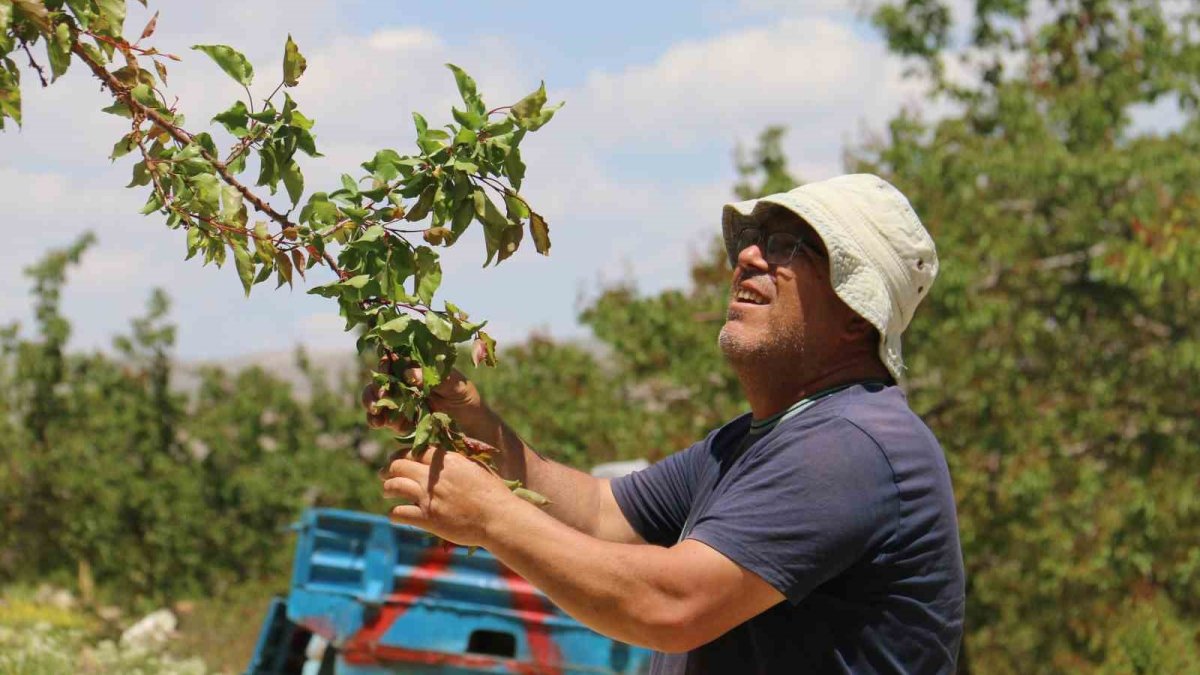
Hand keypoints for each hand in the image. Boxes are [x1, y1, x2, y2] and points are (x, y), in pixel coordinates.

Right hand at [362, 354, 480, 434]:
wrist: (471, 425)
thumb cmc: (465, 396)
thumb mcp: (455, 384)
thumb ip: (434, 378)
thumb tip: (408, 373)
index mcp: (418, 367)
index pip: (395, 359)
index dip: (386, 362)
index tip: (385, 369)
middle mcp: (405, 382)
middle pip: (381, 379)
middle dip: (376, 386)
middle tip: (380, 397)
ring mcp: (400, 401)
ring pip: (376, 398)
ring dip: (371, 403)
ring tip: (376, 411)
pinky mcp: (400, 420)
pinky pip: (382, 418)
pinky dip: (377, 420)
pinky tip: (379, 423)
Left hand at [381, 443, 514, 547]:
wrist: (498, 518)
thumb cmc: (493, 493)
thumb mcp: (476, 468)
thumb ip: (456, 463)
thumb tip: (443, 459)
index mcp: (447, 460)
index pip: (415, 450)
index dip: (403, 454)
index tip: (400, 459)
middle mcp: (434, 476)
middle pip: (398, 465)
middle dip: (389, 469)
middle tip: (386, 475)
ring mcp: (428, 497)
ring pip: (393, 486)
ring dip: (387, 488)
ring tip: (387, 492)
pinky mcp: (427, 518)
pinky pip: (398, 513)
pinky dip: (394, 514)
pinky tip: (396, 515)